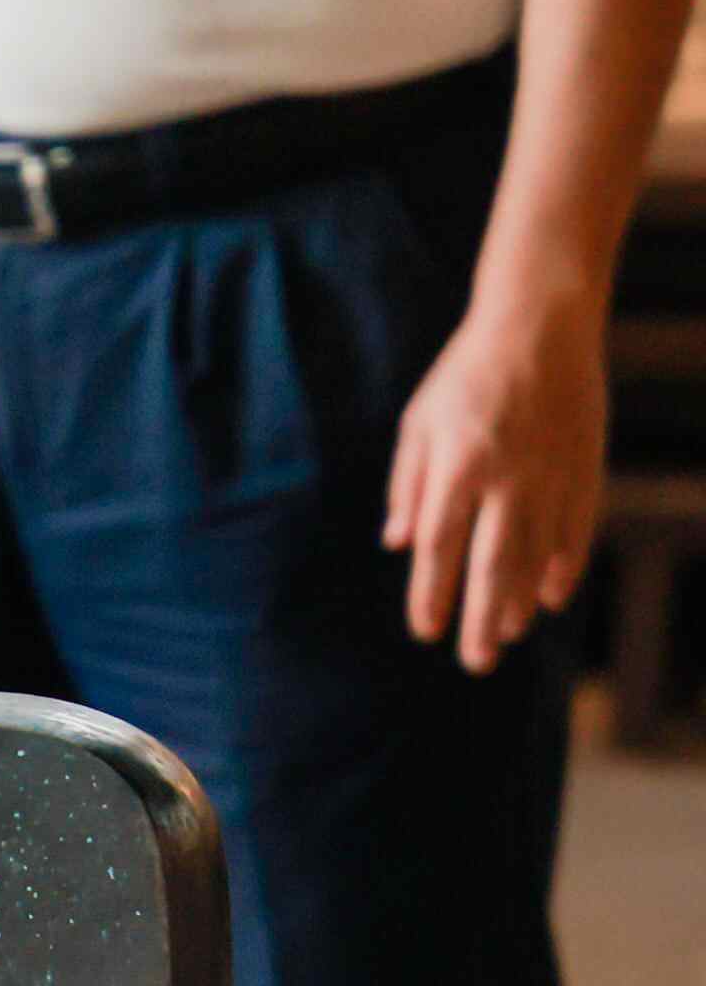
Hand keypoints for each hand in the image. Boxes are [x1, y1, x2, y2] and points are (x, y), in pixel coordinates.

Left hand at [385, 282, 608, 674]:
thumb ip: (409, 486)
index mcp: (457, 465)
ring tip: (505, 635)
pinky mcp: (585, 465)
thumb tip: (399, 544)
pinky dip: (563, 565)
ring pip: (537, 552)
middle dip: (482, 617)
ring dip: (520, 600)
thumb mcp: (419, 424)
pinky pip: (576, 527)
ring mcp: (551, 472)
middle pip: (492, 563)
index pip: (440, 546)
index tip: (424, 630)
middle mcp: (507, 476)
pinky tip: (548, 597)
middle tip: (475, 661)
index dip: (431, 594)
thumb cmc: (466, 376)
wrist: (541, 324)